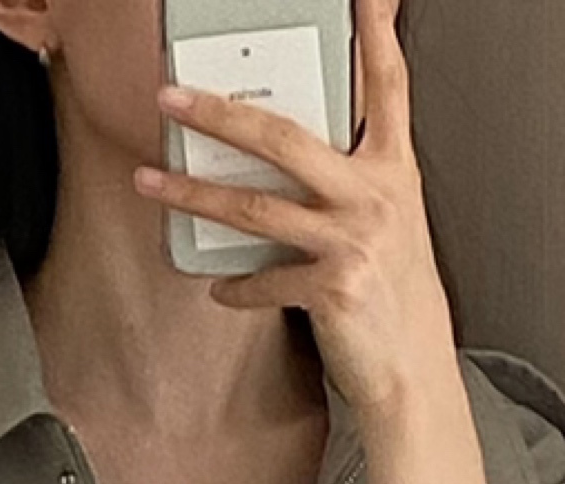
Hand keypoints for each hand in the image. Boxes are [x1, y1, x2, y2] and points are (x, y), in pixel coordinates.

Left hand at [135, 0, 455, 418]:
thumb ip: (351, 179)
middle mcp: (376, 195)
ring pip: (254, 206)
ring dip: (192, 194)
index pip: (387, 84)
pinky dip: (236, 287)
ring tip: (151, 182)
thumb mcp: (387, 221)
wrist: (412, 368)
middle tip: (172, 96)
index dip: (376, 32)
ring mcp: (354, 240)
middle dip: (218, 114)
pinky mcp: (333, 287)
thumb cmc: (393, 294)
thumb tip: (288, 152)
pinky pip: (264, 279)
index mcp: (393, 169)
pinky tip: (220, 288)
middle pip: (284, 138)